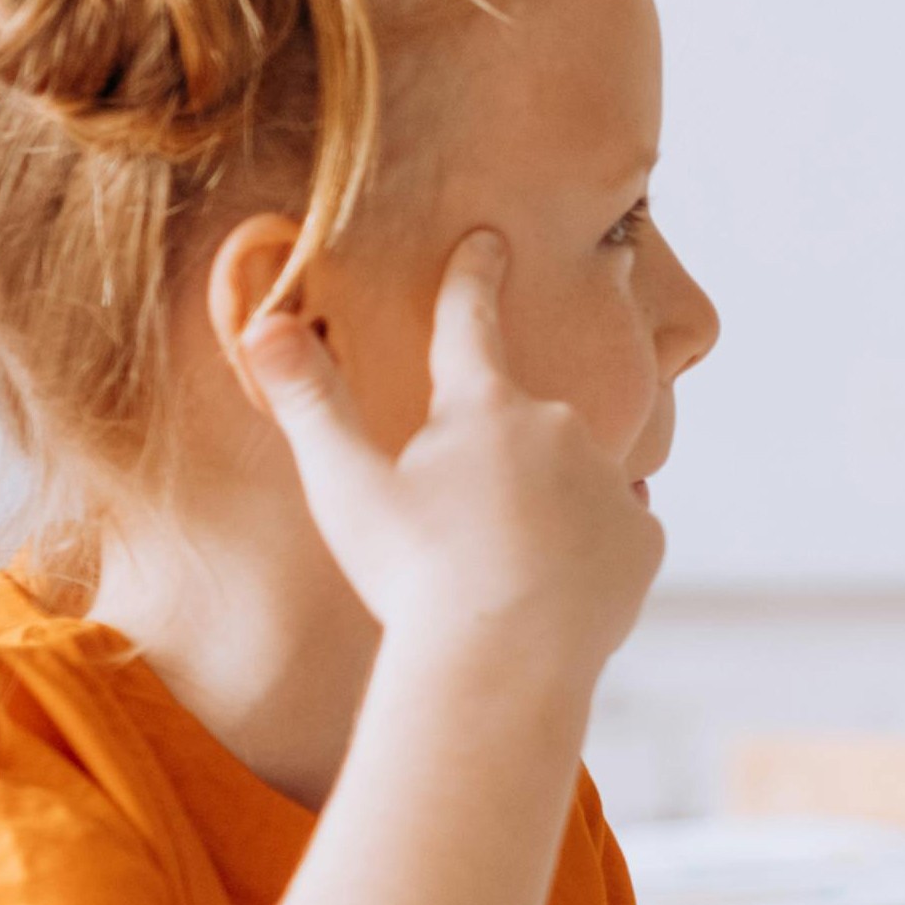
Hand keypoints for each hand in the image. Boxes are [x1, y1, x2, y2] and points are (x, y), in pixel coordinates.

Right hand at [241, 227, 661, 688]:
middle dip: (493, 456)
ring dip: (542, 506)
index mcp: (483, 405)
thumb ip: (309, 400)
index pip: (469, 320)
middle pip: (519, 422)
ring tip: (497, 568)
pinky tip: (550, 590)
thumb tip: (262, 321)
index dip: (474, 276)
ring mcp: (608, 480)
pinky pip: (611, 532)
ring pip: (570, 479)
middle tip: (454, 524)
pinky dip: (585, 551)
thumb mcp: (346, 485)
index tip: (489, 239)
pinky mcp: (642, 539)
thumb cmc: (411, 574)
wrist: (500, 664)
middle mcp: (558, 425)